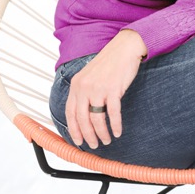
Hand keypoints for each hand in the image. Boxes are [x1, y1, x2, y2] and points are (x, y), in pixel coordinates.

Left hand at [65, 29, 147, 149]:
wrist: (124, 48)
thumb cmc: (109, 63)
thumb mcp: (90, 76)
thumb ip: (84, 92)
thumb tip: (83, 113)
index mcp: (77, 85)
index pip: (70, 112)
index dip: (73, 129)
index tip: (78, 140)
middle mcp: (85, 87)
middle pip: (82, 119)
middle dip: (88, 135)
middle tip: (94, 145)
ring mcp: (98, 88)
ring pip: (97, 118)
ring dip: (102, 133)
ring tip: (107, 140)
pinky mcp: (113, 89)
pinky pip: (113, 113)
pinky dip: (115, 125)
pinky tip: (117, 132)